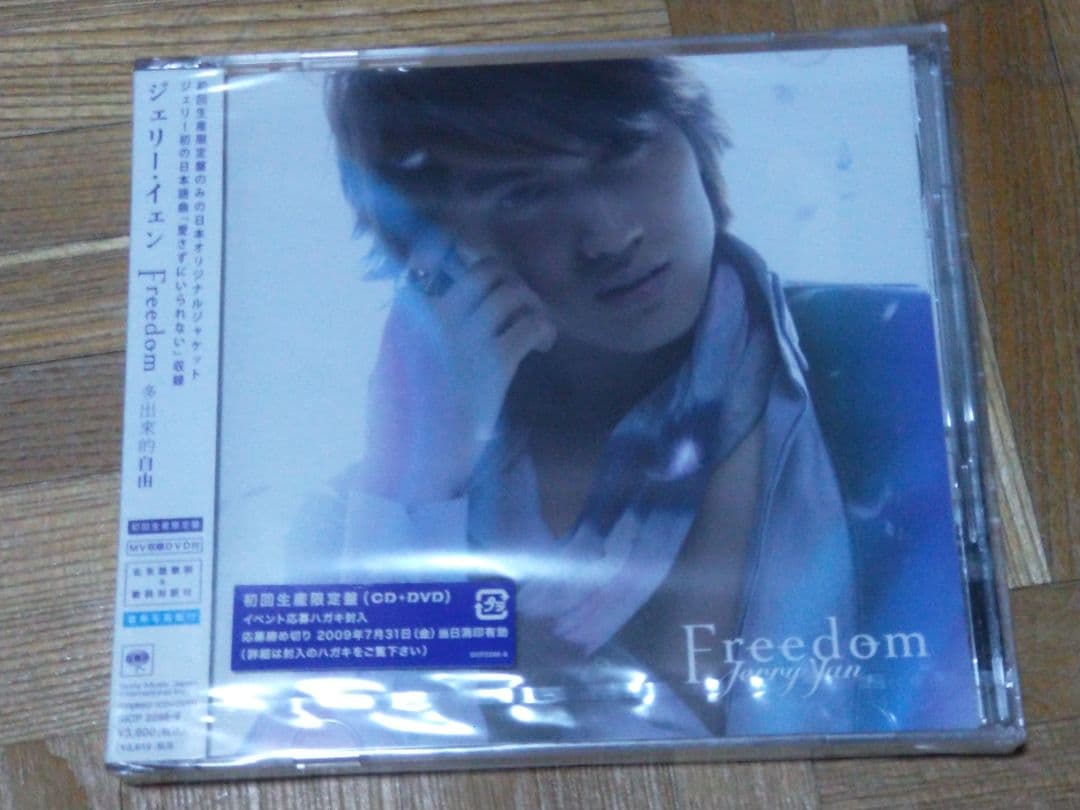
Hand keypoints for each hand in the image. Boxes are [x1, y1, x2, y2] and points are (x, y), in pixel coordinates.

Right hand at [360, 248, 556, 504]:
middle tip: (517, 305)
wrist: (412, 464)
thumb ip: (406, 334)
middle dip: (508, 281)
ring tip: (534, 328)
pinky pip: (530, 324)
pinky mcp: (497, 363)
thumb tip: (424, 307)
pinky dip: (542, 329)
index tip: (481, 278)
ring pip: (513, 291)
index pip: (432, 258)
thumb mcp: (387, 368)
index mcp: (405, 316)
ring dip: (530, 304)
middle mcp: (435, 316)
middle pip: (485, 270)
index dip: (462, 259)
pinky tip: (541, 345)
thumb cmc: (397, 424)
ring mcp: (467, 337)